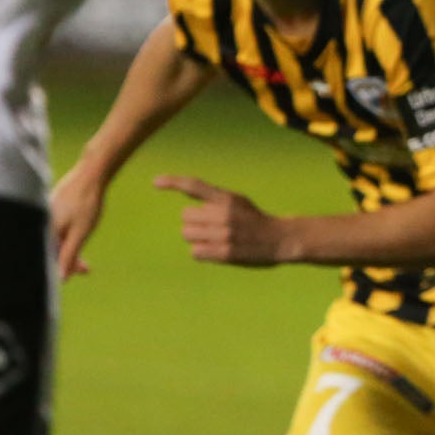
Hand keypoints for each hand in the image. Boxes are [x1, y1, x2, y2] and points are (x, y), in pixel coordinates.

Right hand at [50, 164, 106, 279]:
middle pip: (51, 248)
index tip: (77, 274)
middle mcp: (42, 221)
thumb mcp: (80, 232)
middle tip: (86, 268)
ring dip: (68, 247)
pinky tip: (76, 233)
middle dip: (67, 259)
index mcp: (45, 230)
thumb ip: (69, 255)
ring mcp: (46, 212)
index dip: (62, 269)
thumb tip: (61, 277)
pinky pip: (56, 226)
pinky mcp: (52, 205)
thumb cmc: (86, 202)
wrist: (91, 172)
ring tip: (84, 253)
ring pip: (54, 237)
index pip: (48, 257)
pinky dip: (66, 235)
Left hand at [155, 174, 287, 266]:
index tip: (155, 181)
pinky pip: (195, 252)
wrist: (280, 239)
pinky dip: (202, 252)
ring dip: (197, 237)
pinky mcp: (224, 253)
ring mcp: (224, 234)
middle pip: (186, 217)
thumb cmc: (253, 219)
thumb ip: (213, 198)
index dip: (173, 182)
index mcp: (227, 198)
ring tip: (215, 238)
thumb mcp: (237, 201)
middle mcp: (224, 214)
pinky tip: (216, 250)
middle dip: (194, 222)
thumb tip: (184, 196)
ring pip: (188, 234)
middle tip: (212, 226)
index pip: (195, 185)